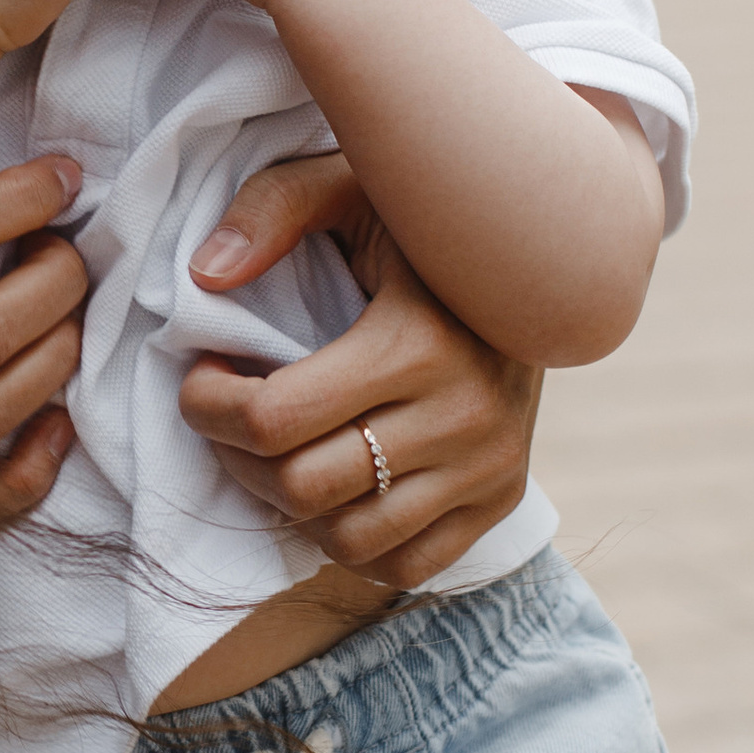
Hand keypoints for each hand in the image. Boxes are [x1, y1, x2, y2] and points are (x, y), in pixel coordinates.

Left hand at [180, 153, 542, 586]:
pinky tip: (334, 489)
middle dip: (238, 456)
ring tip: (279, 453)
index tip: (203, 374)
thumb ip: (275, 209)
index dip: (209, 405)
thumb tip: (206, 275)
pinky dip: (354, 543)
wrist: (551, 259)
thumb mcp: (357, 186)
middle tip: (230, 416)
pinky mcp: (501, 499)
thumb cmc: (427, 226)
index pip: (275, 419)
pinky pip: (406, 566)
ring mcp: (488, 467)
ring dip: (291, 506)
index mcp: (417, 342)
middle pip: (303, 488)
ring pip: (349, 540)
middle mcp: (462, 416)